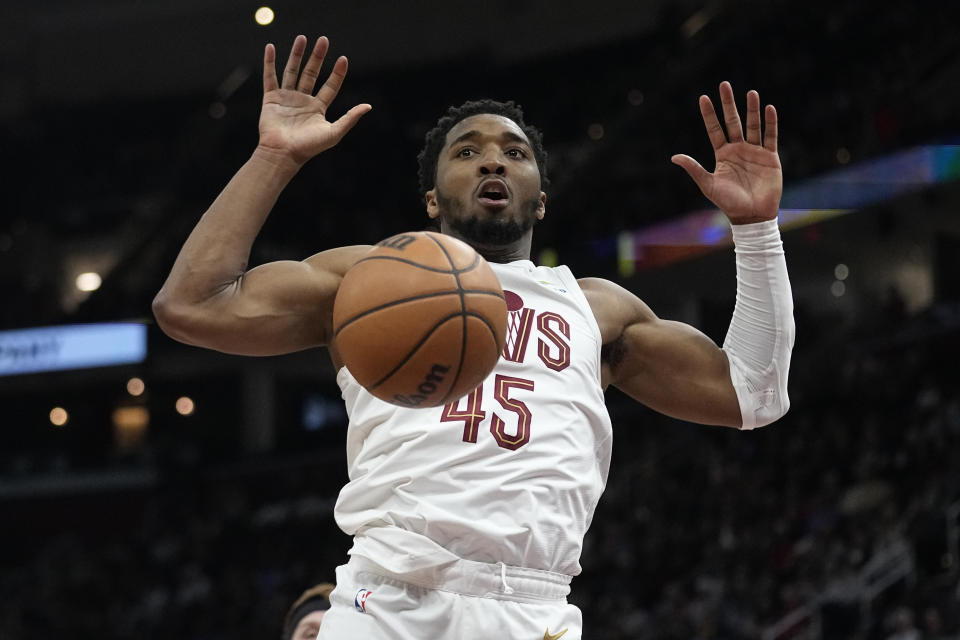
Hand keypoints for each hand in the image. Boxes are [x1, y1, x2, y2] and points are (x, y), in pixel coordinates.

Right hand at [257, 35, 370, 166]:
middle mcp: (303, 100)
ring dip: (296, 54)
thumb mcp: (334, 132)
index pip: (330, 86)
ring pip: (292, 71)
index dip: (337, 73)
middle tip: (323, 40)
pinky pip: (270, 77)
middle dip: (317, 57)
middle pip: (311, 73)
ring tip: (302, 38)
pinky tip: (271, 47)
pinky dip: (269, 62)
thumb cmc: (309, 147)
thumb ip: (350, 118)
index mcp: (318, 108)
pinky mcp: (271, 99)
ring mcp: (287, 98)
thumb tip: (368, 106)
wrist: (283, 153)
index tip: (343, 59)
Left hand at [671, 81, 780, 223]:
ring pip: (753, 125)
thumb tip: (674, 157)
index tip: (703, 97)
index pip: (714, 129)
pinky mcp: (770, 157)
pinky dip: (770, 123)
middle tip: (724, 85)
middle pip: (733, 122)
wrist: (752, 215)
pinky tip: (769, 108)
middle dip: (729, 104)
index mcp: (722, 155)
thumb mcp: (708, 185)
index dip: (709, 114)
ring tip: (751, 93)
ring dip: (752, 109)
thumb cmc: (728, 203)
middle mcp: (738, 149)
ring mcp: (754, 152)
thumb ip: (694, 169)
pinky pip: (770, 136)